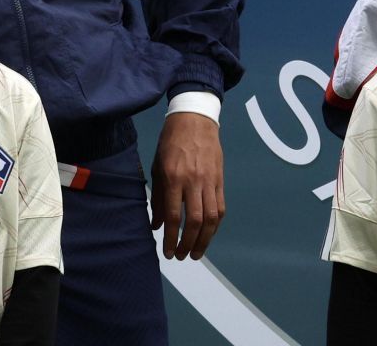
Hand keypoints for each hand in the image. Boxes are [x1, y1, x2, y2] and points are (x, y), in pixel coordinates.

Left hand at [149, 111, 224, 259]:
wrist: (194, 120)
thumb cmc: (171, 142)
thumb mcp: (157, 167)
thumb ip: (156, 198)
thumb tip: (156, 225)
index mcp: (173, 178)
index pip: (173, 216)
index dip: (170, 238)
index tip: (167, 252)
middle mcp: (193, 181)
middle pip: (194, 221)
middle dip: (188, 243)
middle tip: (181, 256)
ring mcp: (209, 181)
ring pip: (211, 218)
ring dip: (204, 240)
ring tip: (196, 253)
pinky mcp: (220, 180)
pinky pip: (220, 208)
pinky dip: (214, 225)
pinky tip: (207, 234)